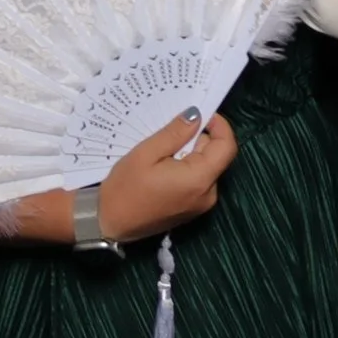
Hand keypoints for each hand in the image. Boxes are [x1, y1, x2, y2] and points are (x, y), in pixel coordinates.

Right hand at [98, 109, 235, 240]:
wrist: (109, 224)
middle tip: (171, 130)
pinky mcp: (192, 209)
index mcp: (199, 180)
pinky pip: (198, 180)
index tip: (201, 113)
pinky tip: (164, 166)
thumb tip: (196, 115)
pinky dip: (187, 167)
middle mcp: (208, 194)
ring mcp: (201, 204)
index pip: (227, 146)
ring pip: (207, 167)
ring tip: (163, 150)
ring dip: (191, 153)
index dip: (219, 125)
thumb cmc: (125, 188)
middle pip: (217, 156)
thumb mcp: (147, 153)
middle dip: (199, 139)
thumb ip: (175, 133)